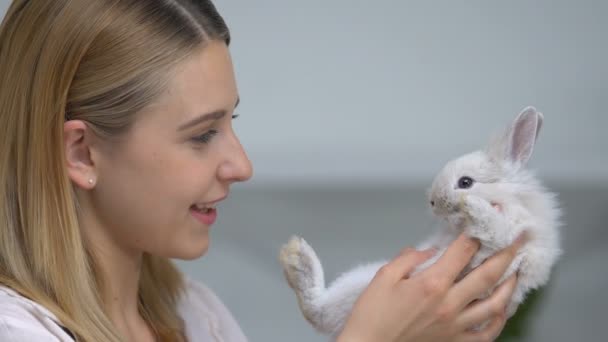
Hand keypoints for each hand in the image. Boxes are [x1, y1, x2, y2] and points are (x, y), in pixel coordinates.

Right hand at [336, 232, 527, 341]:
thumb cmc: (372, 314)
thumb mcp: (384, 276)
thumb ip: (409, 259)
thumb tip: (429, 251)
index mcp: (431, 284)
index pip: (463, 252)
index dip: (478, 232)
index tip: (489, 219)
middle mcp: (449, 304)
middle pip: (487, 275)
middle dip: (507, 254)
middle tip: (521, 240)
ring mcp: (455, 326)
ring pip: (494, 305)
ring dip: (510, 286)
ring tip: (517, 272)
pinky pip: (486, 334)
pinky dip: (499, 321)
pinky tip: (502, 309)